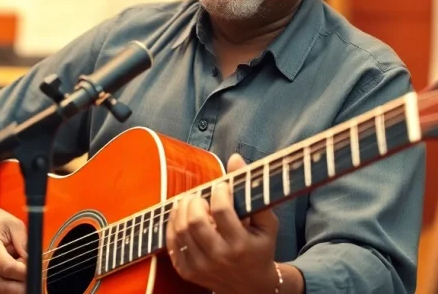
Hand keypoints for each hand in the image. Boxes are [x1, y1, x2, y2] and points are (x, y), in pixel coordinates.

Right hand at [0, 182, 26, 293]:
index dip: (25, 273)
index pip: (8, 269)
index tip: (36, 269)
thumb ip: (25, 243)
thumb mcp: (12, 224)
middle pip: (2, 286)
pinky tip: (10, 280)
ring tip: (22, 279)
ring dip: (12, 290)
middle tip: (34, 279)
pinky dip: (2, 290)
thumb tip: (35, 262)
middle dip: (22, 287)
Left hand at [166, 153, 280, 293]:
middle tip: (200, 194)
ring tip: (189, 201)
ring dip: (181, 210)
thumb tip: (235, 158)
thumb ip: (252, 190)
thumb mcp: (266, 223)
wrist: (252, 287)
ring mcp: (201, 267)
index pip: (221, 211)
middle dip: (194, 201)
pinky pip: (172, 244)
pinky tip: (180, 216)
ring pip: (180, 231)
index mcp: (240, 245)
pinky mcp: (188, 272)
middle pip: (195, 222)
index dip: (219, 191)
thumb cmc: (260, 248)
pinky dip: (172, 226)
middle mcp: (219, 258)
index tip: (221, 186)